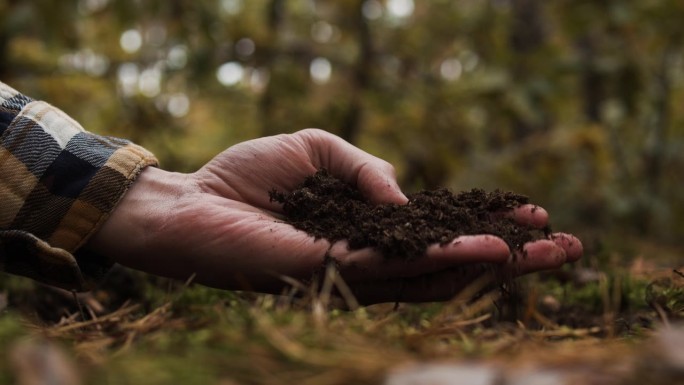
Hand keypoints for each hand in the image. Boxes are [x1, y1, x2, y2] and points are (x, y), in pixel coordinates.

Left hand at [87, 129, 581, 303]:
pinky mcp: (328, 275)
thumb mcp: (320, 151)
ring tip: (537, 252)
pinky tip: (477, 247)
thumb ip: (370, 171)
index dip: (488, 224)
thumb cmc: (247, 177)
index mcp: (368, 230)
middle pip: (448, 262)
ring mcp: (350, 274)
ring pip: (432, 275)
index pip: (439, 233)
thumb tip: (408, 200)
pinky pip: (392, 270)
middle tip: (566, 246)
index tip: (536, 215)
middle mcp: (367, 260)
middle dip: (508, 255)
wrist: (189, 202)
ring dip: (487, 262)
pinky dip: (438, 258)